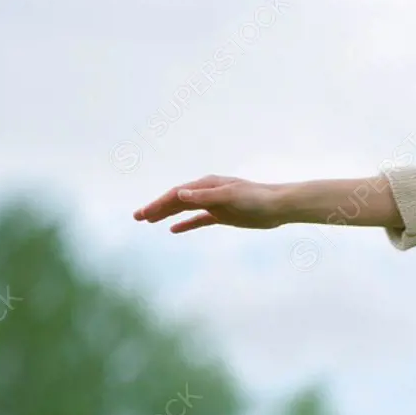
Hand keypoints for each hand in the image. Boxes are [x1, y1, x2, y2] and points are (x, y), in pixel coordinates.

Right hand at [133, 175, 284, 232]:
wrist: (278, 206)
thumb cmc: (256, 198)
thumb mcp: (229, 197)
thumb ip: (205, 196)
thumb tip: (179, 193)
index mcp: (207, 185)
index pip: (176, 194)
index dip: (158, 204)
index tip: (143, 215)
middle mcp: (208, 192)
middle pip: (176, 200)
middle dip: (156, 208)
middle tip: (137, 217)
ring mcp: (214, 204)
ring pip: (185, 210)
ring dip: (166, 215)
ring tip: (148, 221)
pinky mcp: (223, 215)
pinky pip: (199, 219)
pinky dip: (186, 224)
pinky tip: (173, 230)